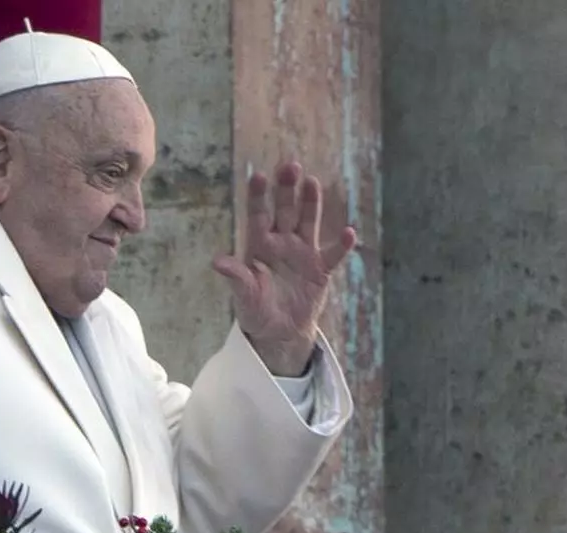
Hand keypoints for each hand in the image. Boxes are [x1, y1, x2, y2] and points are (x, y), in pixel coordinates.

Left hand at [212, 161, 356, 375]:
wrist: (280, 332)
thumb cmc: (256, 311)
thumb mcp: (244, 297)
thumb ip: (236, 277)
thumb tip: (217, 262)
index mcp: (259, 246)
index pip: (258, 215)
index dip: (259, 196)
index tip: (260, 176)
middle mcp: (282, 243)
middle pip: (285, 211)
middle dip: (287, 189)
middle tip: (290, 165)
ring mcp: (303, 254)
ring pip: (308, 222)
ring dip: (311, 203)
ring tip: (312, 182)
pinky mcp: (321, 270)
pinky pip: (334, 254)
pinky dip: (343, 245)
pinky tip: (349, 233)